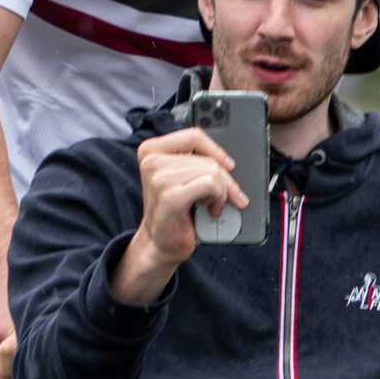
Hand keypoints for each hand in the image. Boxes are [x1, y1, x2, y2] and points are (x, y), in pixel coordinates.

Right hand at [111, 127, 244, 304]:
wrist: (160, 242)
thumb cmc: (173, 210)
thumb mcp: (181, 177)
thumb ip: (195, 161)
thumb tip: (228, 160)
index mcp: (151, 150)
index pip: (194, 135)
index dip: (216, 149)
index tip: (228, 164)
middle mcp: (151, 160)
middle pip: (208, 158)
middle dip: (224, 179)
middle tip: (226, 196)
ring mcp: (158, 177)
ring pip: (212, 171)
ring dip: (221, 192)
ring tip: (213, 204)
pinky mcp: (170, 195)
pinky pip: (211, 185)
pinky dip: (218, 198)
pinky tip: (211, 210)